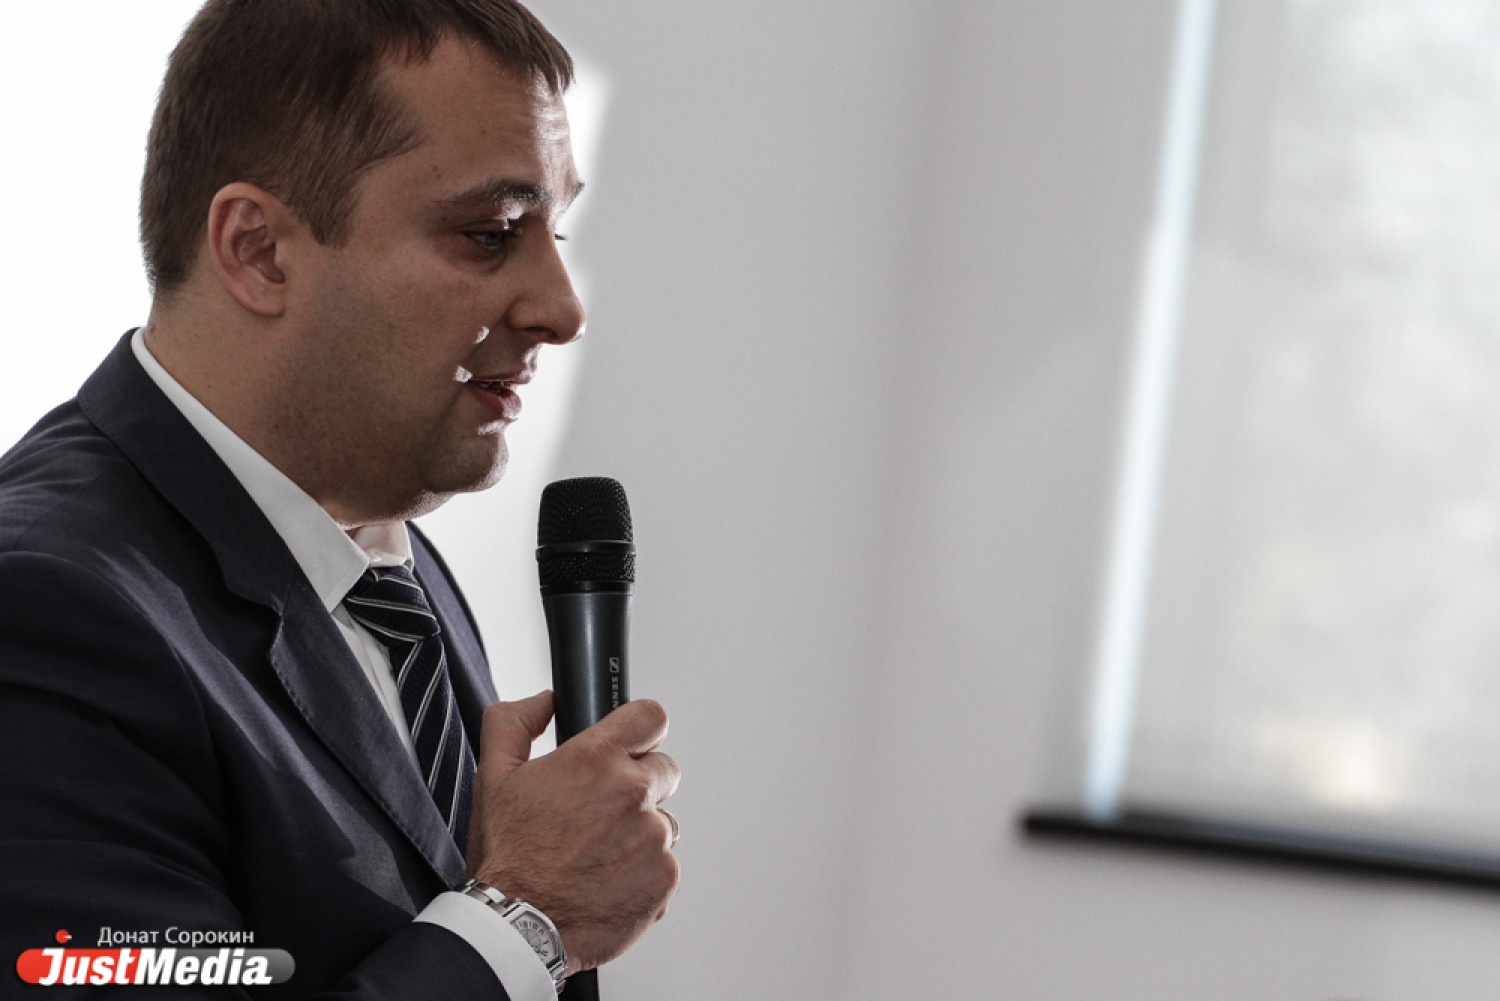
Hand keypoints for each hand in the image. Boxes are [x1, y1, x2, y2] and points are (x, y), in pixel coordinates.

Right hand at [467, 691, 680, 974]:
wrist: (518, 928)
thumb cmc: (507, 857)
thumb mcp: (493, 777)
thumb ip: (514, 723)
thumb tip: (544, 701)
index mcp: (595, 760)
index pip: (650, 717)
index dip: (640, 729)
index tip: (633, 743)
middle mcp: (631, 792)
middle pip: (664, 769)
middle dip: (638, 785)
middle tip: (599, 814)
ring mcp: (653, 836)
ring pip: (662, 821)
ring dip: (640, 833)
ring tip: (597, 856)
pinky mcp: (665, 877)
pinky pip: (664, 864)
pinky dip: (642, 873)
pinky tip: (606, 882)